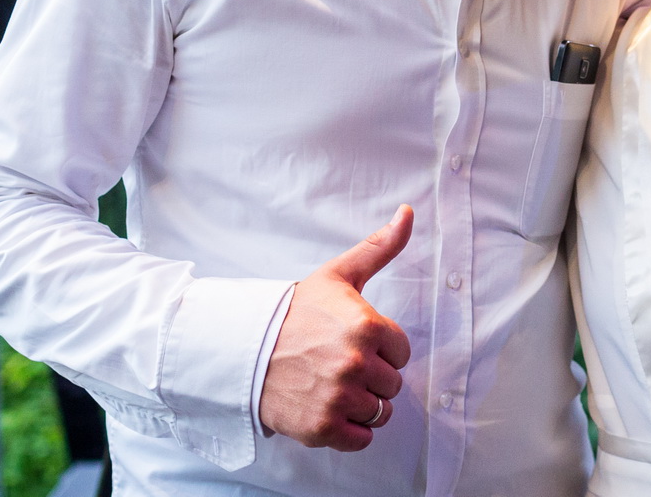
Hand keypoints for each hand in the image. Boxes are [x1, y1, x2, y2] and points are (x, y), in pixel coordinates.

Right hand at [259, 205, 413, 450]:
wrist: (242, 347)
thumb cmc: (294, 311)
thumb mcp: (339, 274)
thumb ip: (379, 247)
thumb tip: (408, 212)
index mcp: (367, 327)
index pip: (402, 351)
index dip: (381, 348)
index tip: (354, 341)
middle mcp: (356, 364)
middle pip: (392, 384)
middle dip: (372, 376)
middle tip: (339, 363)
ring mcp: (339, 399)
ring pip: (379, 412)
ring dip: (361, 403)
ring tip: (333, 384)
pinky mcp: (322, 428)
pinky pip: (361, 439)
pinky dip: (349, 430)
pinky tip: (329, 407)